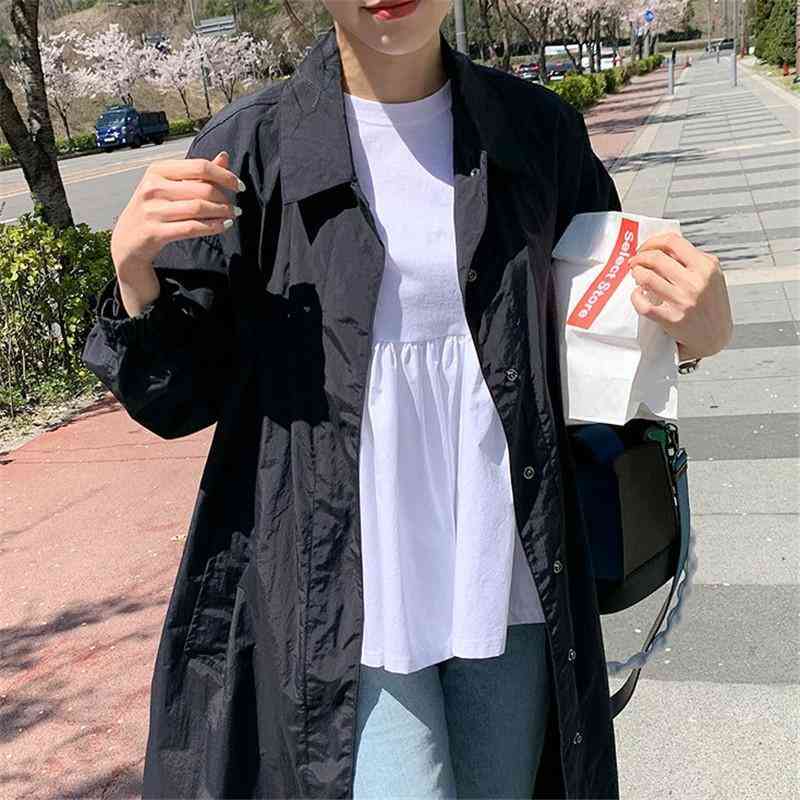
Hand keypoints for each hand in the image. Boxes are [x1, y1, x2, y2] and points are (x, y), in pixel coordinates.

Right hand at [111, 151, 243, 279]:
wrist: (128, 239)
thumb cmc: (155, 208)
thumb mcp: (171, 186)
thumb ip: (198, 173)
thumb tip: (224, 156)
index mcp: (158, 170)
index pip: (200, 166)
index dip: (225, 175)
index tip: (240, 186)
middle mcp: (153, 187)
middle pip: (203, 189)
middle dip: (225, 199)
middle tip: (236, 208)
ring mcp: (152, 210)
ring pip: (199, 209)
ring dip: (222, 213)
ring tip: (233, 216)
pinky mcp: (155, 232)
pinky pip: (192, 228)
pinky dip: (213, 227)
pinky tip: (224, 226)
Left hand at [627, 232, 733, 359]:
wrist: (715, 336)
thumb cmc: (711, 304)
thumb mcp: (711, 275)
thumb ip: (691, 260)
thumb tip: (661, 248)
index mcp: (706, 266)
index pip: (673, 242)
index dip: (653, 242)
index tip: (645, 248)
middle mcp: (695, 282)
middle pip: (656, 258)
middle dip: (639, 257)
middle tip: (635, 262)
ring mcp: (683, 300)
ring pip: (647, 278)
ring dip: (636, 274)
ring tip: (636, 275)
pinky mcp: (671, 318)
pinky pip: (643, 304)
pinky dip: (635, 297)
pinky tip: (638, 294)